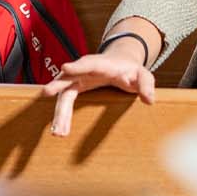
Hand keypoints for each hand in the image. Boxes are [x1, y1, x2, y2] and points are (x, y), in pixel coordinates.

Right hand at [40, 52, 156, 136]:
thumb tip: (149, 99)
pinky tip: (59, 131)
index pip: (88, 63)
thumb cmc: (130, 70)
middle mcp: (84, 70)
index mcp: (101, 64)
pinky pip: (65, 103)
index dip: (77, 66)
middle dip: (58, 86)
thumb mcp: (143, 75)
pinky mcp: (74, 88)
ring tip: (58, 132)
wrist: (119, 64)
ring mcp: (77, 79)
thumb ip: (146, 84)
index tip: (65, 68)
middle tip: (47, 93)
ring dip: (60, 112)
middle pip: (69, 78)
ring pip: (64, 95)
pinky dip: (61, 117)